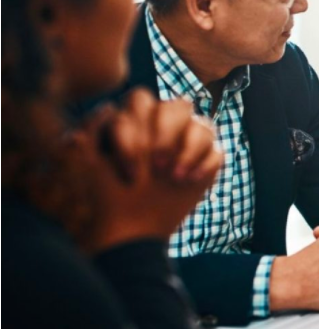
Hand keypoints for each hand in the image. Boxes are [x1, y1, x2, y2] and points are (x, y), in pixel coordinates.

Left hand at [82, 89, 221, 252]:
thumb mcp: (90, 163)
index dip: (135, 129)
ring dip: (188, 150)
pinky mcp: (207, 164)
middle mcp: (166, 127)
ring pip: (203, 124)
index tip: (129, 167)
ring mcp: (189, 145)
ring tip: (173, 177)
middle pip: (178, 105)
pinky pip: (217, 152)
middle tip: (156, 167)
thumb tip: (107, 107)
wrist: (132, 229)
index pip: (141, 100)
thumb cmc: (109, 196)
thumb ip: (91, 131)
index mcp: (137, 121)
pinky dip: (204, 165)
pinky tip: (188, 181)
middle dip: (166, 134)